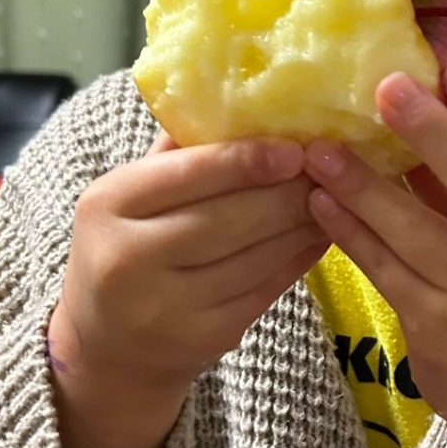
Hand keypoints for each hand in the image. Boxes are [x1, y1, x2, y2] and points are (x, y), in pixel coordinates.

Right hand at [50, 134, 328, 447]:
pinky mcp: (205, 338)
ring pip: (255, 256)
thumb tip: (252, 103)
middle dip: (288, 192)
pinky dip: (300, 258)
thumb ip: (181, 153)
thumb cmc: (129, 246)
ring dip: (304, 224)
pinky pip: (267, 289)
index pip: (187, 174)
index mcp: (108, 204)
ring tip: (338, 196)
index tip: (295, 147)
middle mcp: (129, 258)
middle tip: (332, 168)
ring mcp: (167, 306)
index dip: (246, 160)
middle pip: (229, 218)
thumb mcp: (132, 195)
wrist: (108, 345)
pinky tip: (324, 234)